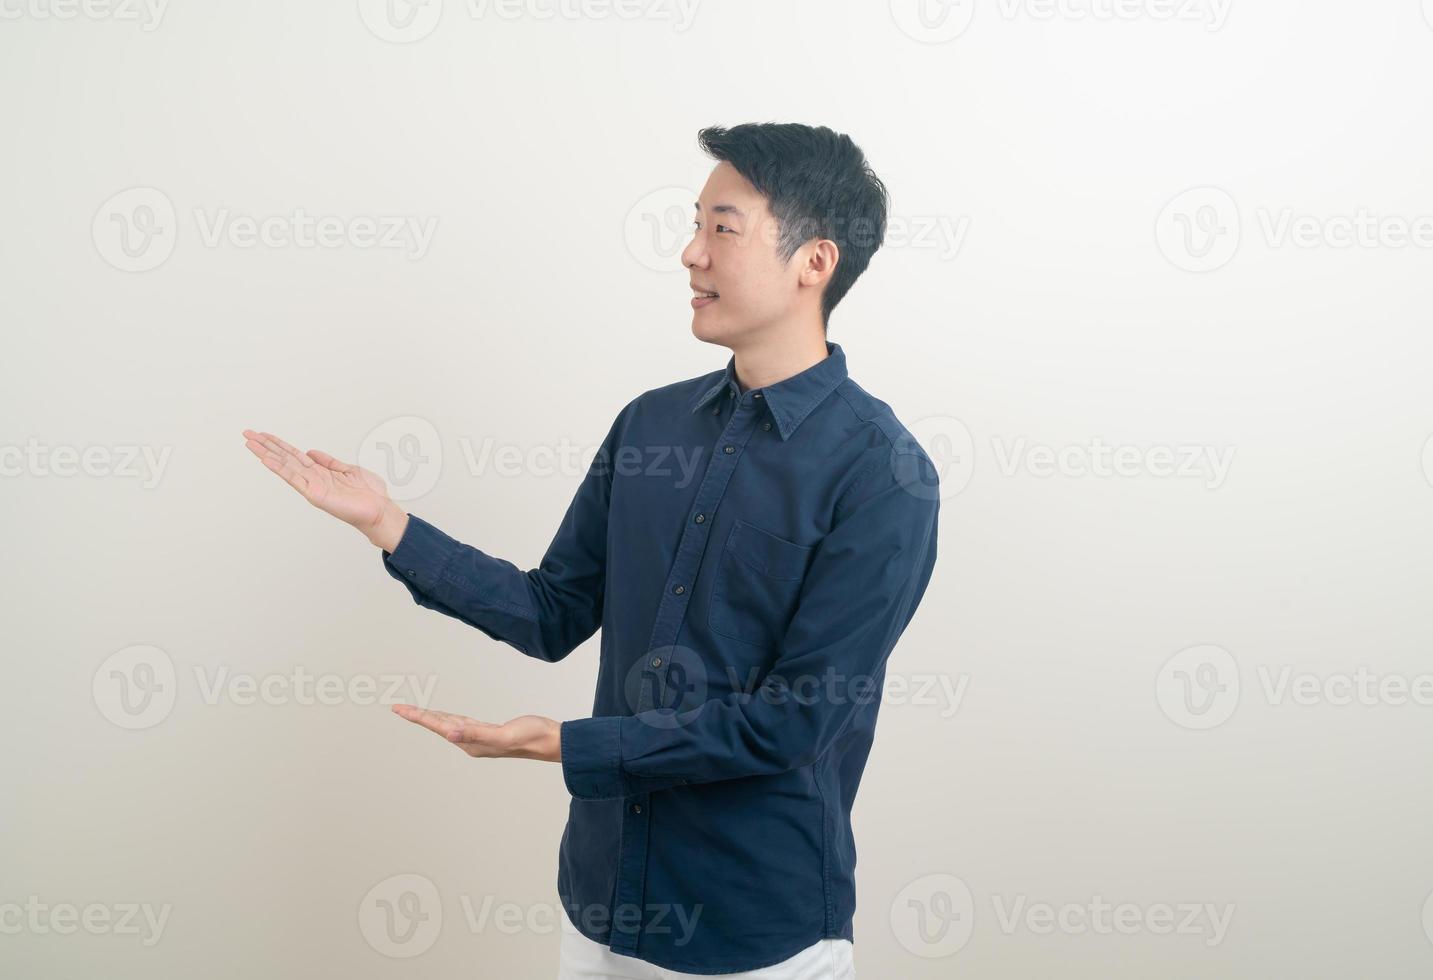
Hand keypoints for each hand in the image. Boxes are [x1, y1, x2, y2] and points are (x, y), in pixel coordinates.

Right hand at [241, 429, 406, 547]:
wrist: (379, 510)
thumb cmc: (368, 494)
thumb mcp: (347, 470)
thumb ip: (328, 462)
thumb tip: (311, 451)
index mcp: (320, 472)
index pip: (294, 455)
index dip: (279, 444)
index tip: (263, 434)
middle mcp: (312, 479)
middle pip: (284, 458)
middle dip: (265, 445)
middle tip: (247, 434)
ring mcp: (311, 486)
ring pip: (284, 466)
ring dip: (266, 454)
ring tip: (250, 443)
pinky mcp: (315, 494)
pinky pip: (294, 478)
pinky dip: (280, 468)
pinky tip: (267, 459)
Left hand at [391, 705, 561, 762]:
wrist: (550, 741)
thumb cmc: (531, 737)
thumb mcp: (503, 734)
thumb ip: (476, 734)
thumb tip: (450, 734)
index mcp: (471, 742)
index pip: (439, 726)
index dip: (418, 717)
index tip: (399, 709)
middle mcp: (471, 742)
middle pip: (439, 726)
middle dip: (418, 716)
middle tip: (398, 708)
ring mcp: (479, 738)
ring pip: (448, 724)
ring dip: (431, 718)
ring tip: (415, 712)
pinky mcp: (488, 731)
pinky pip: (461, 723)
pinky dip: (448, 717)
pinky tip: (446, 717)